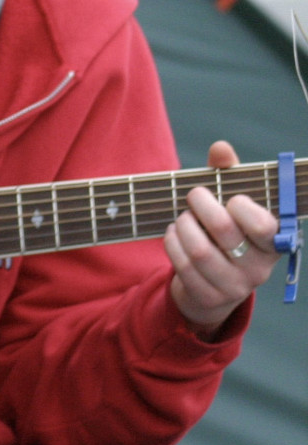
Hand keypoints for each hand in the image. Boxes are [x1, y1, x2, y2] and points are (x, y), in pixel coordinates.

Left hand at [165, 140, 281, 338]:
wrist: (214, 282)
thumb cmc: (226, 232)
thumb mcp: (231, 204)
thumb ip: (227, 175)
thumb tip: (220, 147)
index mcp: (273, 243)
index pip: (264, 226)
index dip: (242, 207)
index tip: (231, 198)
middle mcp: (259, 268)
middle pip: (224, 231)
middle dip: (201, 205)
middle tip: (194, 195)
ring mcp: (234, 286)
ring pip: (199, 251)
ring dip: (183, 226)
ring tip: (183, 217)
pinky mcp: (209, 298)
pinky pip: (182, 266)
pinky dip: (172, 244)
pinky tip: (174, 234)